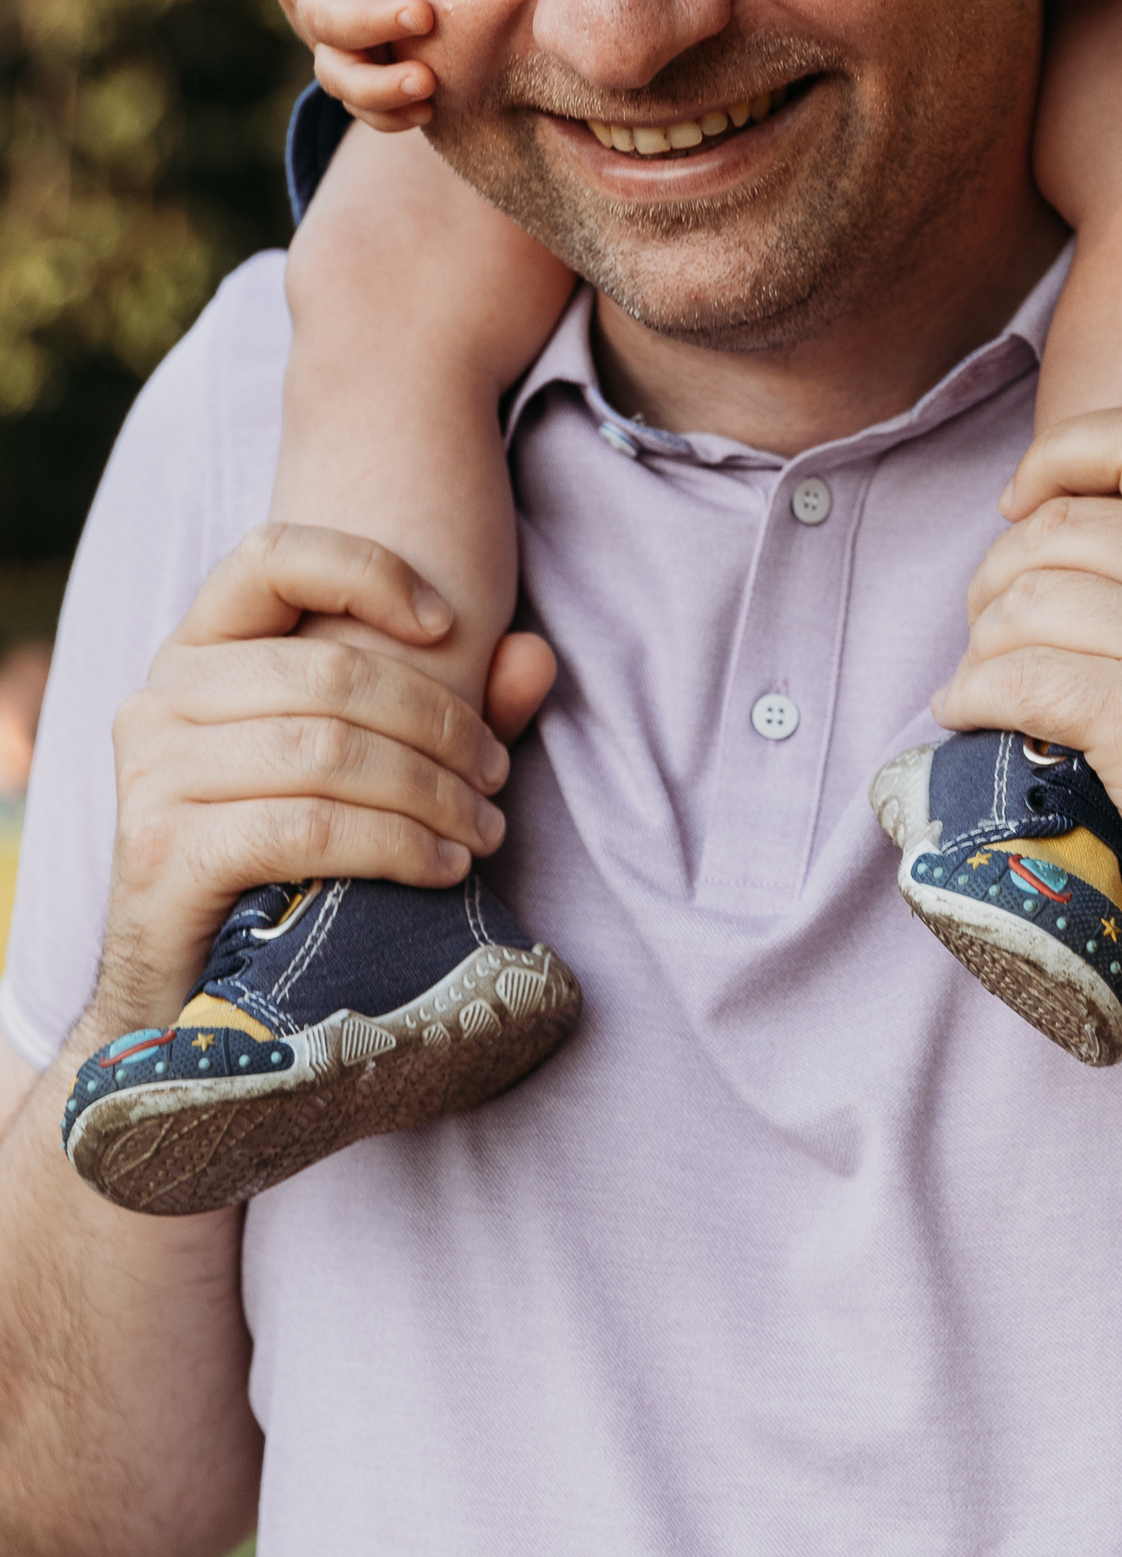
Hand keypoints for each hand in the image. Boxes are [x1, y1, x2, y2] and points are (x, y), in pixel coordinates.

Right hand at [94, 527, 555, 1037]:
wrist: (193, 1000)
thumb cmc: (289, 865)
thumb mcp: (366, 770)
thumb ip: (447, 709)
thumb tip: (536, 655)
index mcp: (200, 651)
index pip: (272, 556)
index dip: (367, 569)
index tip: (449, 624)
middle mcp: (160, 699)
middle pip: (330, 672)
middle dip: (441, 724)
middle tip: (495, 778)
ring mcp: (151, 776)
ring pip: (327, 751)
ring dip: (431, 793)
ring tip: (482, 832)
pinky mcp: (163, 853)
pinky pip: (306, 828)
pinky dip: (394, 845)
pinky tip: (442, 870)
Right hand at [260, 0, 441, 131]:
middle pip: (329, 17)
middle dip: (373, 20)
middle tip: (422, 14)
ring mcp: (326, 40)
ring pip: (340, 74)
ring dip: (380, 84)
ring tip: (425, 83)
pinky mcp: (347, 70)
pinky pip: (360, 105)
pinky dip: (388, 115)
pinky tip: (427, 113)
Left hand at [942, 408, 1121, 1047]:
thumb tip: (1049, 538)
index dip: (1062, 454)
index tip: (1022, 503)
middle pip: (1061, 528)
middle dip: (996, 579)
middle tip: (990, 640)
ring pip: (1026, 602)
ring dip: (977, 650)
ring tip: (983, 692)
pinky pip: (1017, 681)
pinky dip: (969, 699)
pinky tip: (968, 722)